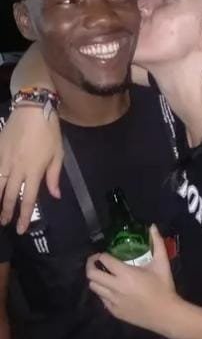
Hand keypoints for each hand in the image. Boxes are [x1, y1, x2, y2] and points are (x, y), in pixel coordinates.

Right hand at [0, 105, 62, 233]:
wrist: (32, 110)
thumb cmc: (49, 132)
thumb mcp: (58, 154)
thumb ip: (54, 176)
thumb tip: (55, 195)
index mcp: (34, 170)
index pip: (29, 198)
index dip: (24, 215)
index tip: (20, 228)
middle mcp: (17, 168)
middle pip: (9, 195)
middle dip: (6, 212)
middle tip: (4, 224)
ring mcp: (4, 160)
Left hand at [85, 225, 176, 333]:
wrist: (165, 314)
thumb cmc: (164, 287)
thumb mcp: (162, 263)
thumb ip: (157, 243)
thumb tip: (152, 226)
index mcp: (126, 274)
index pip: (104, 260)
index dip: (101, 255)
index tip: (105, 253)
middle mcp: (115, 287)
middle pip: (92, 275)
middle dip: (91, 265)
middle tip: (97, 262)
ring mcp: (112, 300)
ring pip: (94, 287)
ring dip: (96, 279)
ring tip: (104, 276)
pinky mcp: (113, 311)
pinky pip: (101, 299)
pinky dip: (103, 292)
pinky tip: (112, 289)